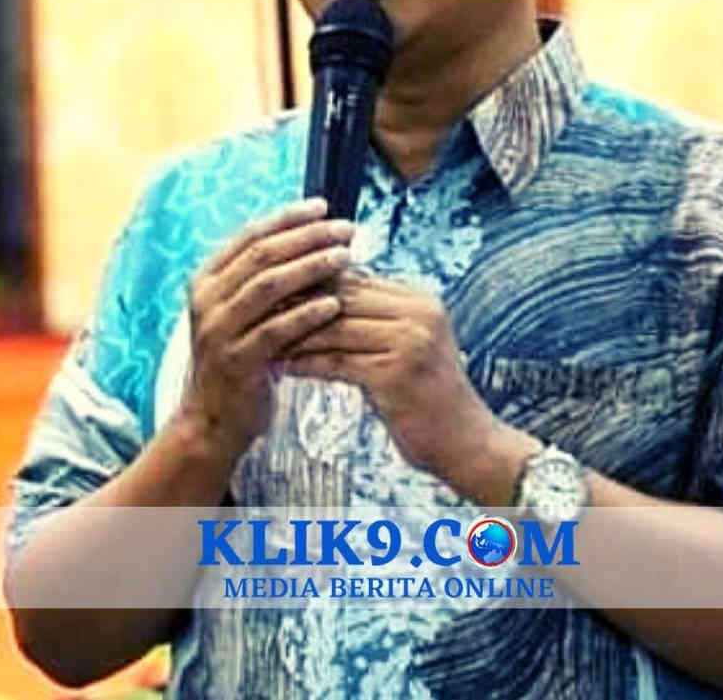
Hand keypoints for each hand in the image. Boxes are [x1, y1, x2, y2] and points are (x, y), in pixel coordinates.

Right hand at [175, 197, 353, 459]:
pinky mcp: (235, 361)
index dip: (287, 218)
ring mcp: (218, 331)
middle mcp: (206, 300)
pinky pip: (275, 330)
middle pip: (261, 255)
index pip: (249, 236)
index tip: (323, 206)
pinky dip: (306, 314)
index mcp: (206, 280)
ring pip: (267, 286)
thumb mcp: (240, 313)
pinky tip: (334, 303)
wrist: (212, 419)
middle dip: (307, 237)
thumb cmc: (238, 358)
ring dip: (310, 267)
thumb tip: (310, 236)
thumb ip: (262, 278)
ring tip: (346, 257)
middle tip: (345, 229)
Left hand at [280, 273, 510, 482]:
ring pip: (335, 327)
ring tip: (262, 339)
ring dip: (295, 334)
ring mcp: (411, 340)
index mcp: (420, 300)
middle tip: (256, 312)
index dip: (312, 285)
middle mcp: (419, 312)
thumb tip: (320, 299)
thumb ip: (374, 321)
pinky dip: (306, 363)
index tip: (272, 293)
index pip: (354, 280)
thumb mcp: (406, 348)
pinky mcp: (397, 372)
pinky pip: (338, 361)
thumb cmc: (428, 398)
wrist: (465, 442)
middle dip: (298, 304)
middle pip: (343, 298)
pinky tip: (281, 367)